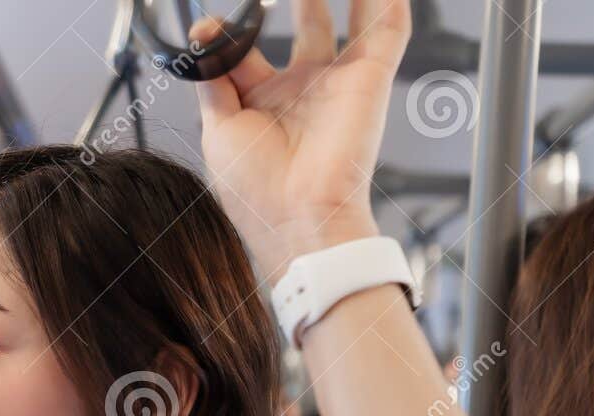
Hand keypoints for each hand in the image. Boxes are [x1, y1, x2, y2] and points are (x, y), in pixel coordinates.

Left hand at [193, 0, 410, 281]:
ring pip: (352, 19)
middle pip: (308, 25)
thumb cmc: (255, 189)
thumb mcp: (218, 128)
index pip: (249, 49)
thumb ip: (213, 79)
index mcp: (263, 102)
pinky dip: (389, 2)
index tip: (213, 22)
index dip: (233, 28)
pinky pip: (387, 29)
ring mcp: (337, 82)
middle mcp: (303, 89)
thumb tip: (204, 39)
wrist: (296, 217)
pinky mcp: (368, 80)